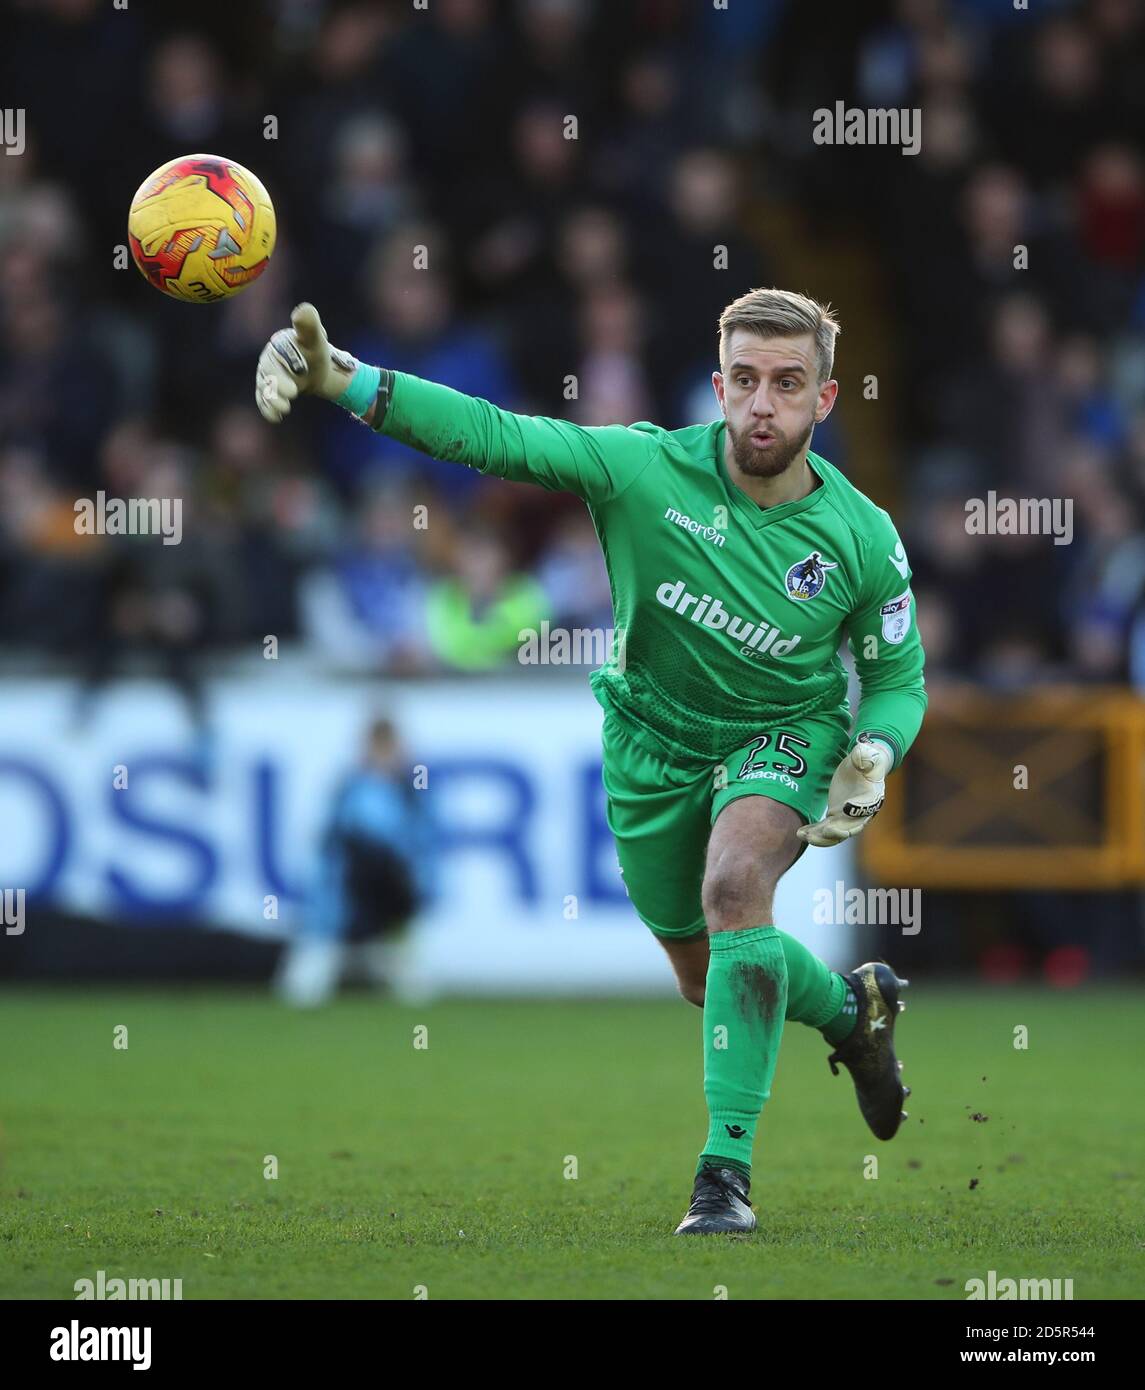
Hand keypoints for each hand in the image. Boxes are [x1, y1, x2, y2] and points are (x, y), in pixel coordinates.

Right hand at [255, 302, 357, 422]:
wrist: (317, 369)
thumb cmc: (315, 350)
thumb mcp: (315, 338)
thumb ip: (309, 325)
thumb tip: (303, 309)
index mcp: (278, 345)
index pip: (278, 355)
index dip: (286, 364)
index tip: (299, 373)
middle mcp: (268, 360)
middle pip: (270, 373)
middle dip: (279, 384)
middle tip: (293, 394)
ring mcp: (266, 376)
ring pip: (265, 388)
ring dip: (272, 399)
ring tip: (284, 410)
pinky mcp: (267, 390)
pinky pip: (263, 399)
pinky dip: (268, 409)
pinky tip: (276, 418)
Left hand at [796, 735, 892, 846]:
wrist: (863, 766)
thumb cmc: (866, 761)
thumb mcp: (867, 756)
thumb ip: (865, 756)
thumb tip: (863, 751)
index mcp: (872, 797)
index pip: (866, 807)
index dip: (857, 809)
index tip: (846, 807)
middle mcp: (861, 813)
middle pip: (850, 828)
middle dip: (836, 832)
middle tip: (824, 831)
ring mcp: (847, 817)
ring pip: (835, 834)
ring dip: (821, 837)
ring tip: (804, 835)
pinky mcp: (836, 816)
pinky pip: (825, 829)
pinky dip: (814, 832)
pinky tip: (800, 833)